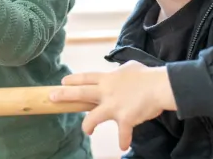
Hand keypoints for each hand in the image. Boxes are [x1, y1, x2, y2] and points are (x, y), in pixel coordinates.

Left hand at [49, 61, 176, 150]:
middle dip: (64, 95)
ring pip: (93, 118)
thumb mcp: (130, 67)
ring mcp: (114, 106)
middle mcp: (107, 92)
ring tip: (87, 130)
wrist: (160, 86)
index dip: (73, 80)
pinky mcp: (124, 118)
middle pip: (81, 93)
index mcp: (108, 79)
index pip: (86, 77)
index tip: (63, 82)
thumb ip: (121, 71)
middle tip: (52, 97)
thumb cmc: (147, 75)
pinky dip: (123, 140)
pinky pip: (122, 134)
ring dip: (87, 125)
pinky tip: (123, 145)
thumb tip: (120, 70)